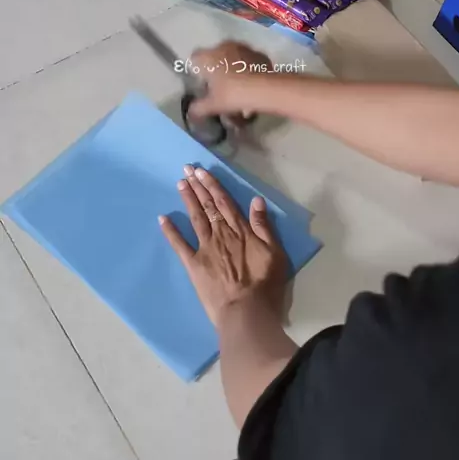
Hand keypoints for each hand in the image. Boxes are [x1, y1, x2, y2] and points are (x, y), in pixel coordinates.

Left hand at [159, 165, 286, 326]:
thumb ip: (264, 226)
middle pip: (208, 206)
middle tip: (187, 169)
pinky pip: (179, 245)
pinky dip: (171, 231)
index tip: (202, 171)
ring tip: (180, 183)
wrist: (245, 311)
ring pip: (195, 218)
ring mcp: (205, 248)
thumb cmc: (265, 284)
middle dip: (198, 186)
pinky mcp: (194, 265)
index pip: (224, 202)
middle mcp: (220, 233)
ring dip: (188, 200)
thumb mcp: (275, 253)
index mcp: (240, 230)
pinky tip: (163, 218)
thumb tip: (256, 200)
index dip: (212, 185)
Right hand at [188, 41, 271, 120]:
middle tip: (221, 88)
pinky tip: (253, 85)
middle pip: (216, 57)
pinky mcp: (259, 54)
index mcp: (208, 57)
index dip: (198, 69)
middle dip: (217, 70)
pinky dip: (249, 70)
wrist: (265, 89)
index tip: (203, 82)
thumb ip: (199, 108)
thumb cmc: (232, 95)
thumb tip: (191, 111)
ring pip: (234, 57)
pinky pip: (249, 61)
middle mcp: (224, 47)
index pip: (195, 57)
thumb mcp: (213, 105)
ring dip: (234, 68)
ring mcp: (244, 48)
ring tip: (240, 89)